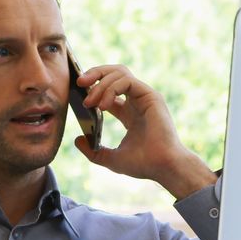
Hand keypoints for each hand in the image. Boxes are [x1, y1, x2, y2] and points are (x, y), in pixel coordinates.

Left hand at [74, 65, 216, 199]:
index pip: (109, 90)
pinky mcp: (150, 96)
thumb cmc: (144, 164)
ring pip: (119, 73)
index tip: (78, 96)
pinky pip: (126, 81)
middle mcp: (137, 101)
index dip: (92, 88)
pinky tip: (103, 106)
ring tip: (90, 102)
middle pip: (114, 73)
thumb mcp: (112, 159)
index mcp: (129, 113)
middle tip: (79, 83)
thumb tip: (77, 140)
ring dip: (100, 83)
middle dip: (95, 73)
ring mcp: (144, 97)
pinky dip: (111, 89)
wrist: (163, 167)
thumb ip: (94, 152)